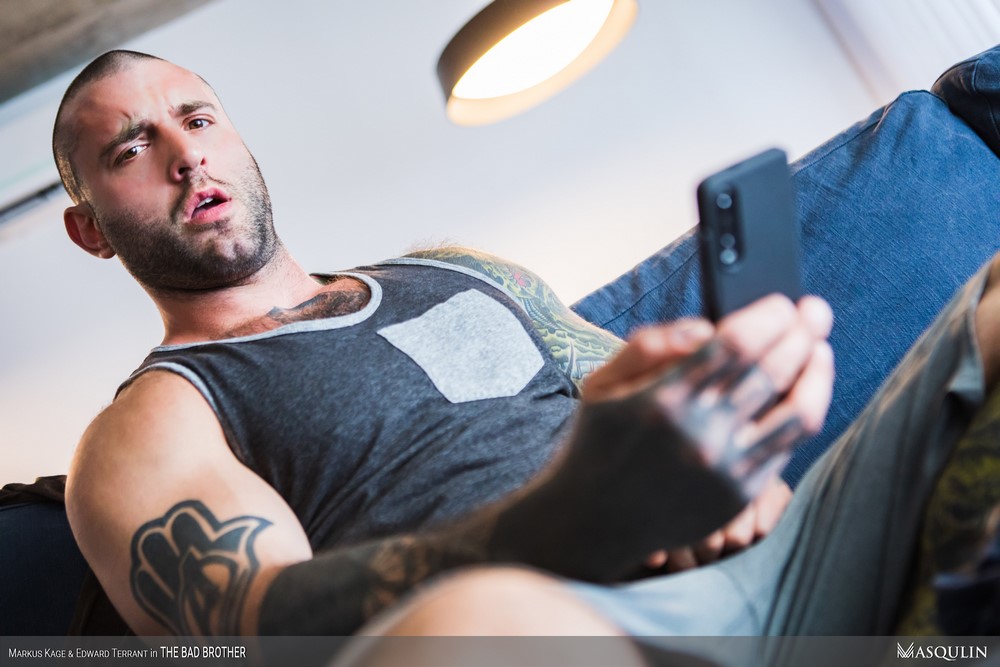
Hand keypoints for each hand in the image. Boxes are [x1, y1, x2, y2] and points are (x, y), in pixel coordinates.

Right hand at [486, 294, 833, 581]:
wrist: (594, 522)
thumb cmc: (599, 442)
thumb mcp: (600, 386)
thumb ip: (646, 346)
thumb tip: (704, 328)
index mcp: (663, 400)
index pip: (735, 344)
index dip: (769, 317)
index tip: (782, 302)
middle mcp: (699, 434)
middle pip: (773, 369)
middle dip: (803, 330)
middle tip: (815, 309)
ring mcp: (724, 468)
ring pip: (797, 410)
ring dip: (817, 370)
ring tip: (820, 347)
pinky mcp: (739, 495)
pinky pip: (789, 445)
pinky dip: (806, 409)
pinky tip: (806, 389)